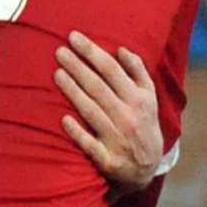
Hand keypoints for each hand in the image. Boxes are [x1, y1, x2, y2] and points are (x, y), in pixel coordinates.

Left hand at [55, 31, 162, 191]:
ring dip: (73, 91)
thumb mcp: (149, 98)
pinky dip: (77, 132)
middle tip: (59, 51)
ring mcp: (117, 139)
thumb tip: (121, 49)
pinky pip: (89, 143)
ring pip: (92, 111)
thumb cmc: (142, 124)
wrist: (145, 169)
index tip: (73, 37)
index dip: (92, 52)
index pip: (112, 69)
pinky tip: (64, 119)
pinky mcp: (107, 160)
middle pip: (98, 87)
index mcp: (139, 99)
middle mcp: (129, 117)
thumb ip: (138, 72)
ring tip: (57, 74)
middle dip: (78, 66)